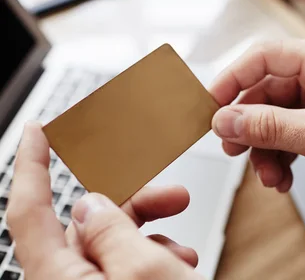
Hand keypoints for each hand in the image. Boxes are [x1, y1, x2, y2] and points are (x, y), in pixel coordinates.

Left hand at [7, 123, 201, 278]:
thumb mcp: (146, 270)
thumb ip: (112, 231)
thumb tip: (91, 205)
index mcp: (58, 277)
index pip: (29, 209)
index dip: (32, 164)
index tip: (37, 131)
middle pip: (90, 225)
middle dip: (136, 204)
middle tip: (173, 196)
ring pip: (113, 246)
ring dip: (153, 237)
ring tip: (183, 252)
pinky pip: (124, 268)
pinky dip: (154, 260)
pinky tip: (180, 264)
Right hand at [210, 40, 304, 215]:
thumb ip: (273, 127)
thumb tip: (227, 119)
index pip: (265, 57)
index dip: (233, 79)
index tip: (211, 104)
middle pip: (267, 90)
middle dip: (249, 123)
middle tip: (233, 147)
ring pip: (278, 117)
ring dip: (267, 147)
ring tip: (268, 175)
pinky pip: (294, 134)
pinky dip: (284, 156)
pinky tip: (284, 178)